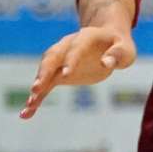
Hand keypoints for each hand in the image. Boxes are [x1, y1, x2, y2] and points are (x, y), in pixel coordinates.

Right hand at [20, 24, 136, 118]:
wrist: (106, 42)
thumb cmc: (118, 46)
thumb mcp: (125, 49)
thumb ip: (118, 54)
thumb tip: (106, 63)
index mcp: (85, 37)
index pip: (76, 48)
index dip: (70, 60)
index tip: (66, 75)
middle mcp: (67, 46)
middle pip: (52, 57)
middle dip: (44, 72)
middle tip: (36, 89)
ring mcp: (60, 60)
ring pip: (44, 71)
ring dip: (37, 86)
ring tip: (30, 103)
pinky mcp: (57, 74)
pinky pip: (45, 86)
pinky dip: (36, 99)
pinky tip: (27, 114)